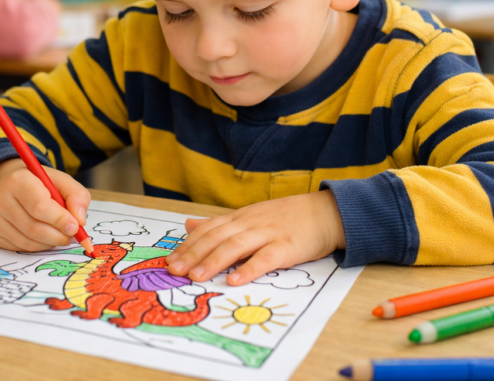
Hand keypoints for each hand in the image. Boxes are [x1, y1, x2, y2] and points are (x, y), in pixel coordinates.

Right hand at [0, 158, 89, 251]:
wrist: (11, 186)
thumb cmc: (40, 184)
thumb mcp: (62, 181)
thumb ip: (77, 196)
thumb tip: (80, 220)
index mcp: (18, 180)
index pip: (40, 207)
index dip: (60, 220)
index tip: (75, 227)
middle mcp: (0, 198)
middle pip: (34, 228)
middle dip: (58, 236)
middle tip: (71, 235)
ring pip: (29, 242)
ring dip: (50, 242)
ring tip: (59, 234)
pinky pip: (21, 248)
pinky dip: (39, 246)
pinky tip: (44, 236)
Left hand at [165, 191, 344, 285]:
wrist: (325, 212)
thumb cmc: (286, 218)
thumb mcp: (249, 217)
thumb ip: (218, 223)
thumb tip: (188, 224)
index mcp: (239, 218)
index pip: (207, 230)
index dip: (187, 245)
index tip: (168, 261)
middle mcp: (249, 223)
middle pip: (216, 238)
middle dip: (192, 254)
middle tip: (173, 271)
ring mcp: (267, 233)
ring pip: (235, 246)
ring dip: (213, 261)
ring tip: (195, 276)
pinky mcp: (286, 246)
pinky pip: (265, 258)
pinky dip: (249, 269)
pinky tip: (235, 280)